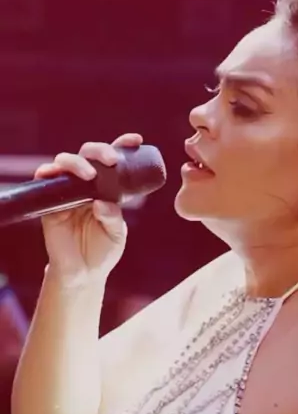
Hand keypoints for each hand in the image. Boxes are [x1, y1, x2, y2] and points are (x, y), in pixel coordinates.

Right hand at [35, 132, 142, 284]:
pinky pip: (45, 180)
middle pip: (89, 154)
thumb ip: (113, 218)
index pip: (113, 161)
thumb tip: (101, 202)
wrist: (83, 273)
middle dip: (100, 150)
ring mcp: (67, 191)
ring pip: (67, 162)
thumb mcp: (116, 234)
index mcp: (107, 187)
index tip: (136, 140)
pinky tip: (56, 173)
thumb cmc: (103, 251)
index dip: (123, 146)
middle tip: (112, 159)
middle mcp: (87, 184)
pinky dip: (49, 172)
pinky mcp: (50, 202)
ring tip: (90, 175)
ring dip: (78, 163)